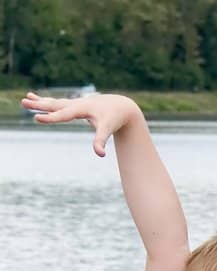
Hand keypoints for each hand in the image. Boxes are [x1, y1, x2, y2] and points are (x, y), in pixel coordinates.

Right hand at [20, 91, 138, 156]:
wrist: (121, 106)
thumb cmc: (114, 118)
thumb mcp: (108, 129)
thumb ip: (101, 141)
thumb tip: (100, 154)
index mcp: (82, 108)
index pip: (63, 114)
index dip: (50, 117)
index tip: (37, 117)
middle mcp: (76, 103)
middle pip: (54, 105)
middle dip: (39, 105)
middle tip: (23, 102)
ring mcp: (75, 103)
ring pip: (54, 102)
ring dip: (40, 101)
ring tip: (26, 98)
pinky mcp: (75, 105)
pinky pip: (59, 103)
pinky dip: (48, 102)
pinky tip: (38, 99)